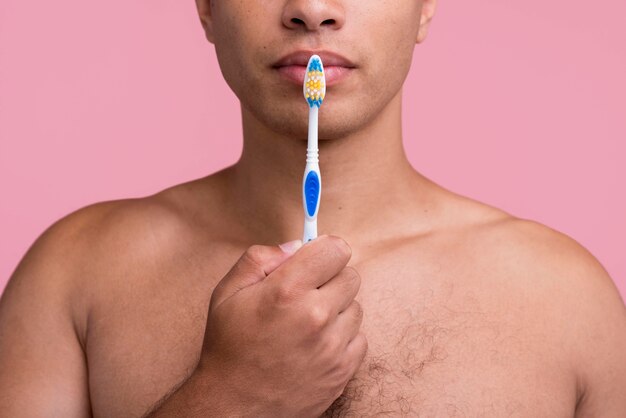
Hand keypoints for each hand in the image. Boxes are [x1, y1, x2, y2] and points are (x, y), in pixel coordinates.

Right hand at [197, 235, 366, 416]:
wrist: (233, 405)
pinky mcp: (343, 370)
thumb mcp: (228, 292)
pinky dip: (342, 337)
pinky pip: (359, 337)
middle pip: (350, 276)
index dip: (325, 250)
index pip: (336, 249)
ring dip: (337, 309)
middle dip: (330, 279)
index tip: (316, 259)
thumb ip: (261, 258)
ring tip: (308, 323)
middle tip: (306, 293)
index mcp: (287, 291)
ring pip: (356, 307)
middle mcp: (315, 316)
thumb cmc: (229, 347)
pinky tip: (316, 344)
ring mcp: (332, 346)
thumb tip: (297, 246)